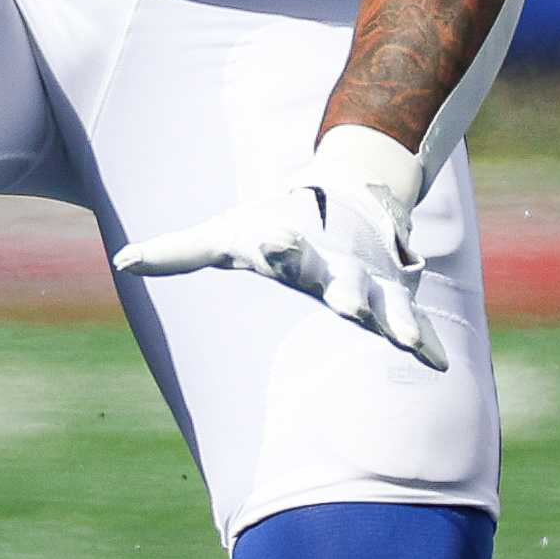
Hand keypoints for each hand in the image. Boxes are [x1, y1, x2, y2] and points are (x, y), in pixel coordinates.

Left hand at [112, 125, 444, 368]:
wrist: (348, 192)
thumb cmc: (272, 223)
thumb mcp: (226, 236)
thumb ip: (177, 251)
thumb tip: (121, 261)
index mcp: (292, 249)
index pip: (281, 246)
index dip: (277, 245)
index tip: (273, 237)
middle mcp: (334, 265)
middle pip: (340, 280)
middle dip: (346, 291)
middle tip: (349, 304)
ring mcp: (370, 280)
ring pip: (384, 303)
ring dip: (395, 321)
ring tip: (406, 339)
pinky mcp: (395, 297)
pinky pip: (414, 324)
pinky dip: (427, 344)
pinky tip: (438, 366)